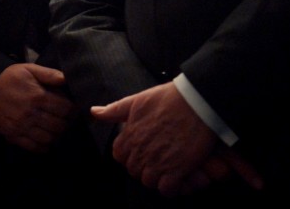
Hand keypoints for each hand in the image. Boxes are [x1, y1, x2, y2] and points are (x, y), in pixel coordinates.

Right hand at [0, 63, 76, 151]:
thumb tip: (67, 79)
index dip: (73, 110)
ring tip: (56, 129)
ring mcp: (22, 127)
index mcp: (38, 96)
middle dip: (66, 123)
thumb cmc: (8, 77)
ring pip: (49, 138)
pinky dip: (43, 146)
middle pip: (59, 126)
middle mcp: (31, 114)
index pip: (65, 109)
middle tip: (66, 119)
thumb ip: (49, 74)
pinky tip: (45, 140)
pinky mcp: (13, 135)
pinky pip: (34, 146)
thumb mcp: (29, 69)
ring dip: (56, 135)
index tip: (73, 109)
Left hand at [92, 82, 251, 196]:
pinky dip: (170, 188)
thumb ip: (114, 110)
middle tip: (155, 161)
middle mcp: (141, 150)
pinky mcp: (176, 170)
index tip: (139, 151)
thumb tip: (93, 112)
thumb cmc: (167, 99)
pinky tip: (176, 179)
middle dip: (142, 168)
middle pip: (133, 170)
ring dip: (156, 178)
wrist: (196, 102)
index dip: (129, 155)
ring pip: (148, 182)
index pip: (119, 156)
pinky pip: (166, 190)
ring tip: (166, 170)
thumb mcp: (136, 101)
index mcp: (130, 135)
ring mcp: (158, 161)